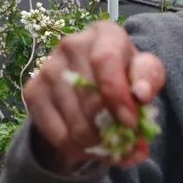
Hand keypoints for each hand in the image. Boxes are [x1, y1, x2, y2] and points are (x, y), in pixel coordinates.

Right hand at [23, 21, 164, 173]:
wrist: (93, 80)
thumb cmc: (125, 73)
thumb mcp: (145, 71)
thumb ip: (149, 78)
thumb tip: (142, 94)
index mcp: (104, 33)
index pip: (105, 61)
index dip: (118, 95)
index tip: (131, 122)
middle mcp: (71, 44)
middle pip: (89, 97)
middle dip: (112, 128)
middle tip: (127, 143)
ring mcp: (48, 68)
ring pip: (74, 122)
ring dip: (97, 143)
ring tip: (112, 146)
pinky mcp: (33, 92)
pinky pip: (57, 134)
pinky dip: (78, 149)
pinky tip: (91, 147)